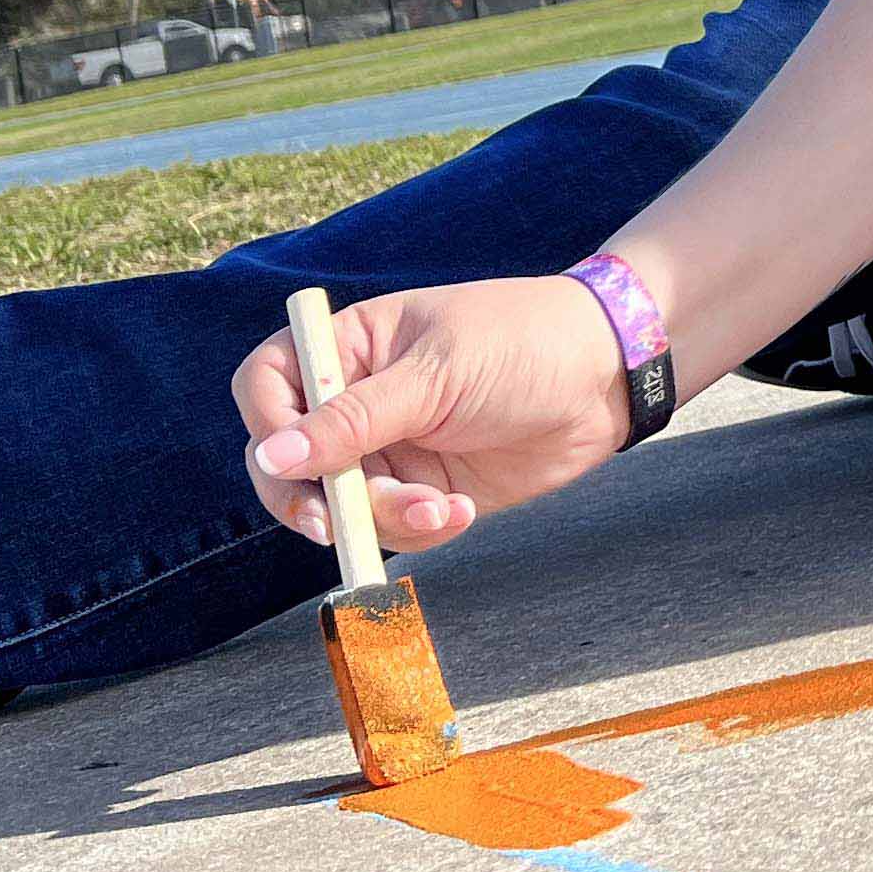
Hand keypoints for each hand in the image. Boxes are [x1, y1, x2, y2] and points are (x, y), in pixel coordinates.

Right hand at [230, 276, 631, 557]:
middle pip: (287, 460)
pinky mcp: (425, 488)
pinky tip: (462, 511)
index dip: (266, 424)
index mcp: (353, 347)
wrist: (606, 377)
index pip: (269, 383)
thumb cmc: (523, 342)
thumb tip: (270, 455)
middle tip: (332, 525)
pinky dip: (419, 529)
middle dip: (310, 497)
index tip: (289, 458)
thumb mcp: (436, 375)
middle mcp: (361, 400)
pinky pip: (391, 526)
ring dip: (382, 517)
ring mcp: (391, 448)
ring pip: (342, 504)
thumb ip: (354, 420)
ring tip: (440, 506)